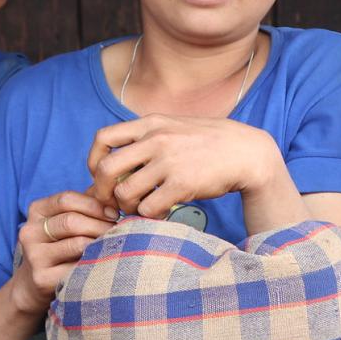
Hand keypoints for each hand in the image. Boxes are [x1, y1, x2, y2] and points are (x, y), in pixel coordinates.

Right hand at [7, 191, 117, 314]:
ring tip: (115, 245)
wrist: (33, 284)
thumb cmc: (58, 246)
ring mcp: (34, 256)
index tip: (114, 214)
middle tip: (119, 231)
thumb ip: (86, 203)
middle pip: (71, 221)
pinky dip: (95, 263)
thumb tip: (114, 192)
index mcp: (36, 211)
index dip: (94, 205)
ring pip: (77, 244)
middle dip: (100, 225)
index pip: (66, 199)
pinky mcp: (42, 278)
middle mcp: (29, 231)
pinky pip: (77, 267)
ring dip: (101, 243)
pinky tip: (104, 263)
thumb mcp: (64, 220)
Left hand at [86, 114, 282, 218]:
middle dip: (103, 191)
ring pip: (125, 193)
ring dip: (128, 207)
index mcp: (150, 123)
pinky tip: (161, 212)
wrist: (247, 153)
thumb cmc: (209, 144)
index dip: (93, 162)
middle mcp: (155, 139)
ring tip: (142, 208)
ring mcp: (168, 161)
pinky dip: (149, 215)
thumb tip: (118, 160)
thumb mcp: (175, 127)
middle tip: (113, 203)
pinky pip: (148, 208)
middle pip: (106, 169)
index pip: (103, 138)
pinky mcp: (182, 184)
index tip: (102, 177)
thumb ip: (147, 138)